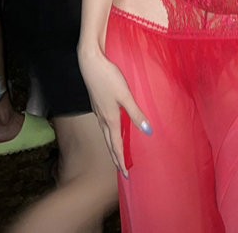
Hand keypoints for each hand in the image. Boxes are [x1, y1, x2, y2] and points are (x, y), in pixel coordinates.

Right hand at [78, 46, 151, 176]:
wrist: (90, 63)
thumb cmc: (109, 78)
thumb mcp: (125, 95)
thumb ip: (136, 113)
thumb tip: (148, 132)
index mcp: (110, 119)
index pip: (116, 145)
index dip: (121, 160)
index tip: (125, 174)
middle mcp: (102, 118)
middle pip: (109, 142)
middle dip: (115, 157)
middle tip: (121, 170)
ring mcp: (98, 111)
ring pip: (105, 133)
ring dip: (111, 145)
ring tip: (117, 153)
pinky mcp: (97, 103)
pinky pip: (103, 124)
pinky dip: (108, 133)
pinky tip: (111, 128)